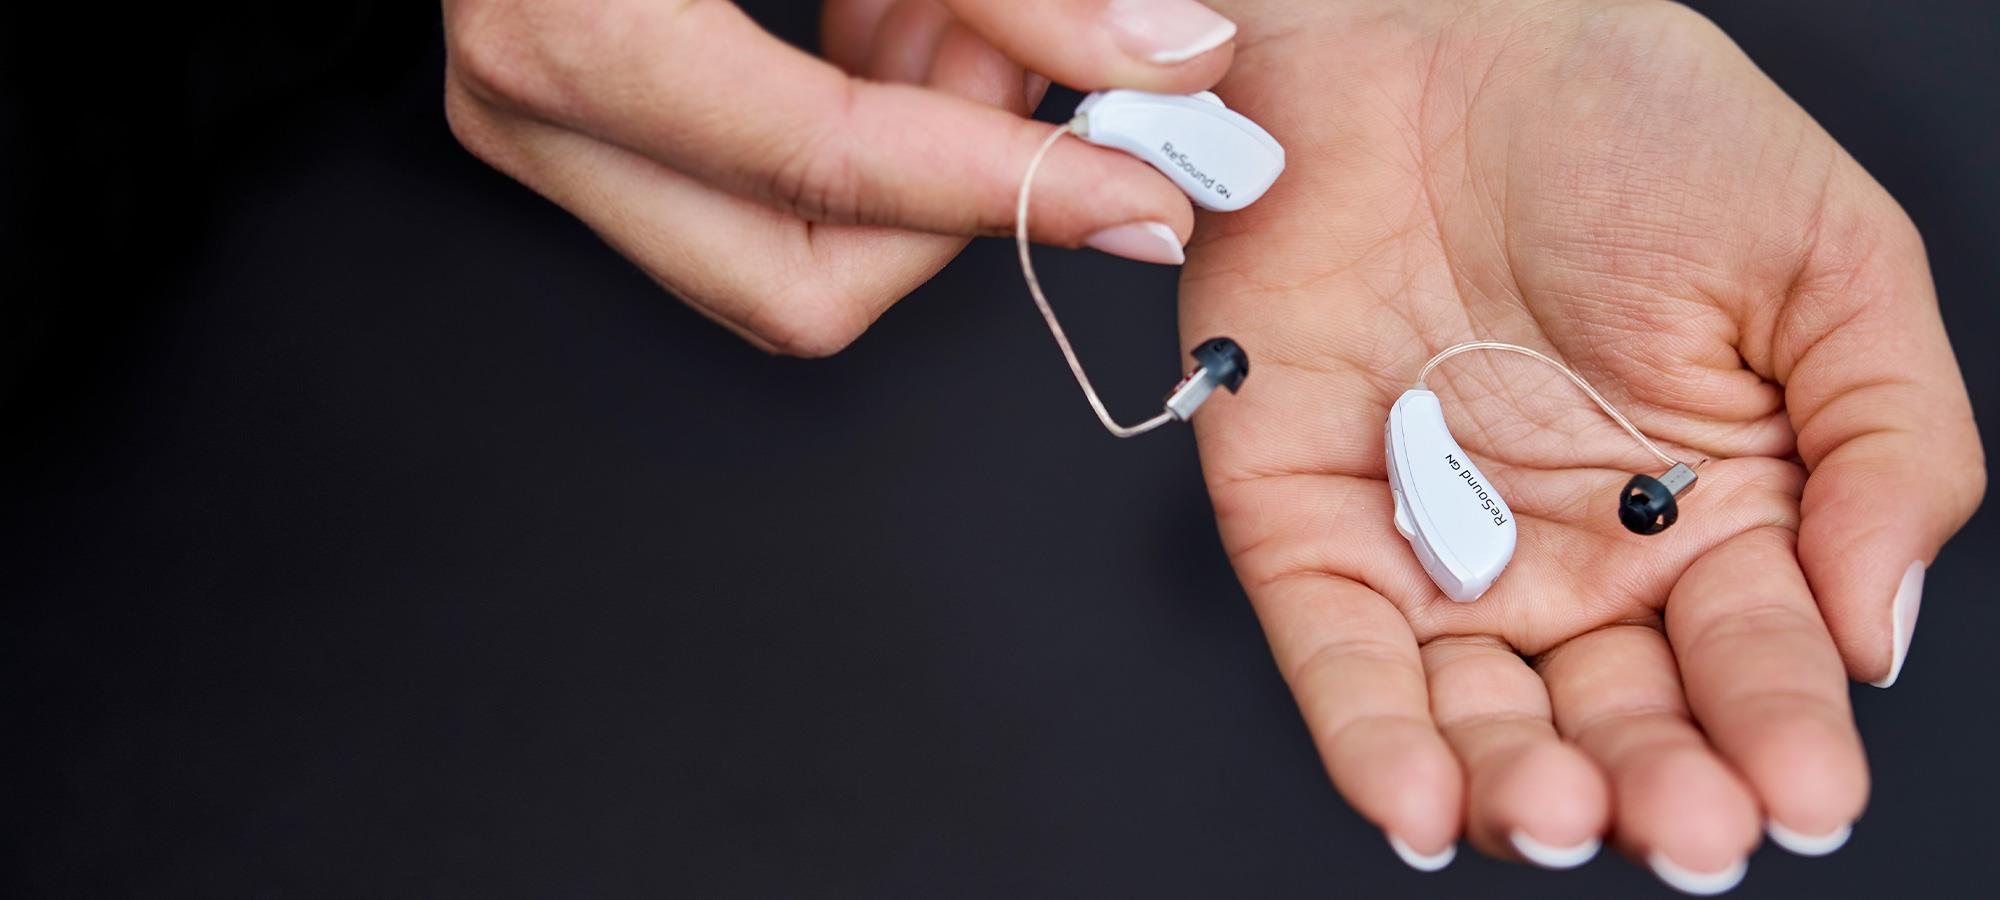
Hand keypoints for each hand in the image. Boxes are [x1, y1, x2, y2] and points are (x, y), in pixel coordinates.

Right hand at [440, 0, 1239, 354]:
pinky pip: (753, 196)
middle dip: (954, 196)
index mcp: (581, 20)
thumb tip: (1165, 55)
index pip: (832, 171)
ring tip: (954, 15)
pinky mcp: (577, 122)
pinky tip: (893, 18)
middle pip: (805, 279)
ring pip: (784, 251)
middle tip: (1035, 70)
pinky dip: (859, 122)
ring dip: (913, 155)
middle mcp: (538, 99)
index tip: (1146, 198)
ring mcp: (545, 127)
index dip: (1015, 189)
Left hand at [1182, 0, 1982, 887]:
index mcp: (1714, 512)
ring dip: (1515, 786)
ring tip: (1556, 809)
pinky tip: (1419, 806)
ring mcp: (1435, 547)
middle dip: (1654, 788)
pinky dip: (1369, 738)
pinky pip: (1337, 654)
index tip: (1801, 792)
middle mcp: (1574, 555)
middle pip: (1618, 719)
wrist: (1435, 31)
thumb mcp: (1824, 260)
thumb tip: (1880, 632)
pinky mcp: (1306, 520)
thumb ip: (1887, 446)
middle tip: (1684, 826)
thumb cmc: (1635, 127)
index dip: (1781, 731)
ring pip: (1476, 715)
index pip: (1754, 658)